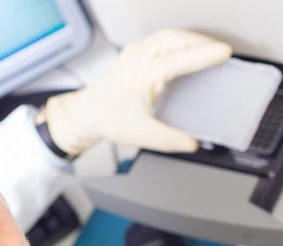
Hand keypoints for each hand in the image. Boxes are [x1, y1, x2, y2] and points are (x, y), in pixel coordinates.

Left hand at [45, 29, 232, 154]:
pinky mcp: (133, 54)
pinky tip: (185, 49)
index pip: (179, 59)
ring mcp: (134, 53)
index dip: (204, 56)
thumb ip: (168, 140)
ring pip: (168, 36)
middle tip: (219, 52)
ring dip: (189, 40)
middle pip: (175, 40)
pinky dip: (177, 41)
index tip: (224, 54)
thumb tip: (191, 144)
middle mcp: (137, 59)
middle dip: (200, 43)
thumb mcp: (140, 134)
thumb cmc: (107, 120)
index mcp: (141, 75)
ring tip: (207, 49)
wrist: (85, 115)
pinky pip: (160, 39)